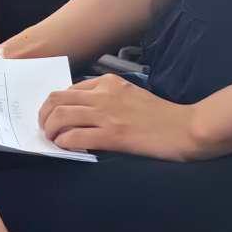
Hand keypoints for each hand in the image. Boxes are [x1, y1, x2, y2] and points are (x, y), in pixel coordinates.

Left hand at [36, 73, 209, 160]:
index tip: (52, 117)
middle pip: (57, 100)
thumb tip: (81, 111)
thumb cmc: (162, 115)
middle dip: (44, 115)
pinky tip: (65, 148)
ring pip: (61, 117)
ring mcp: (108, 114)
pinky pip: (76, 137)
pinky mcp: (113, 135)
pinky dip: (64, 143)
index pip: (68, 89)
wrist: (186, 128)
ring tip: (52, 140)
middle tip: (45, 129)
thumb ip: (106, 97)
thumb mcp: (130, 94)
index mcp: (108, 82)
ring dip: (50, 130)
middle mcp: (103, 94)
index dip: (54, 105)